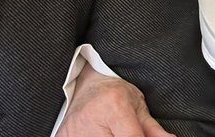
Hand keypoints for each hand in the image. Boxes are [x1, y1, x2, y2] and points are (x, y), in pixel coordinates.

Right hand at [55, 65, 174, 136]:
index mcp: (114, 105)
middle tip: (122, 132)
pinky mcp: (61, 136)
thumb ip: (153, 128)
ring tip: (110, 131)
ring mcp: (73, 131)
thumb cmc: (112, 92)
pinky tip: (98, 133)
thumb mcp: (137, 104)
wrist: (83, 82)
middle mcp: (91, 118)